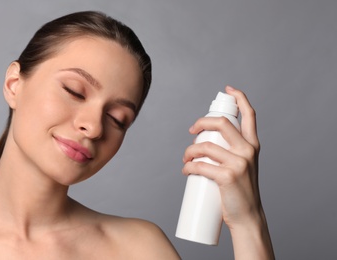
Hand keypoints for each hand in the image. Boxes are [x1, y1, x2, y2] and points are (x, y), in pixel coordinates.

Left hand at [182, 85, 260, 228]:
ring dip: (189, 150)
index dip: (240, 98)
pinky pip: (200, 165)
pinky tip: (186, 169)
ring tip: (185, 158)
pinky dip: (188, 166)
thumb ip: (232, 152)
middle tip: (191, 131)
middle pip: (221, 123)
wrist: (247, 217)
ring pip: (205, 145)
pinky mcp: (228, 176)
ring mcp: (240, 163)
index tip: (228, 89)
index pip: (250, 115)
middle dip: (201, 122)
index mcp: (253, 145)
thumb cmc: (240, 191)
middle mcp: (249, 150)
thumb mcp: (243, 166)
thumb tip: (205, 143)